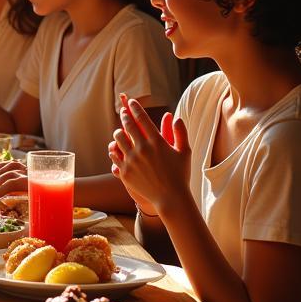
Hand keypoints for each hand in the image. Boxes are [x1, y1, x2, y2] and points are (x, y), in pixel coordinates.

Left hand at [108, 97, 190, 214]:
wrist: (171, 198)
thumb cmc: (180, 175)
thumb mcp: (185, 152)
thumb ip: (180, 133)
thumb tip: (176, 117)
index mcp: (157, 142)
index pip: (142, 119)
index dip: (135, 108)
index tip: (131, 102)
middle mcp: (142, 149)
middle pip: (128, 125)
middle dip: (125, 116)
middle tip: (124, 112)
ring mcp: (132, 160)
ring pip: (118, 138)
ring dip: (119, 132)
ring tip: (121, 131)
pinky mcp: (125, 171)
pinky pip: (115, 154)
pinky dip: (115, 148)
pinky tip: (117, 147)